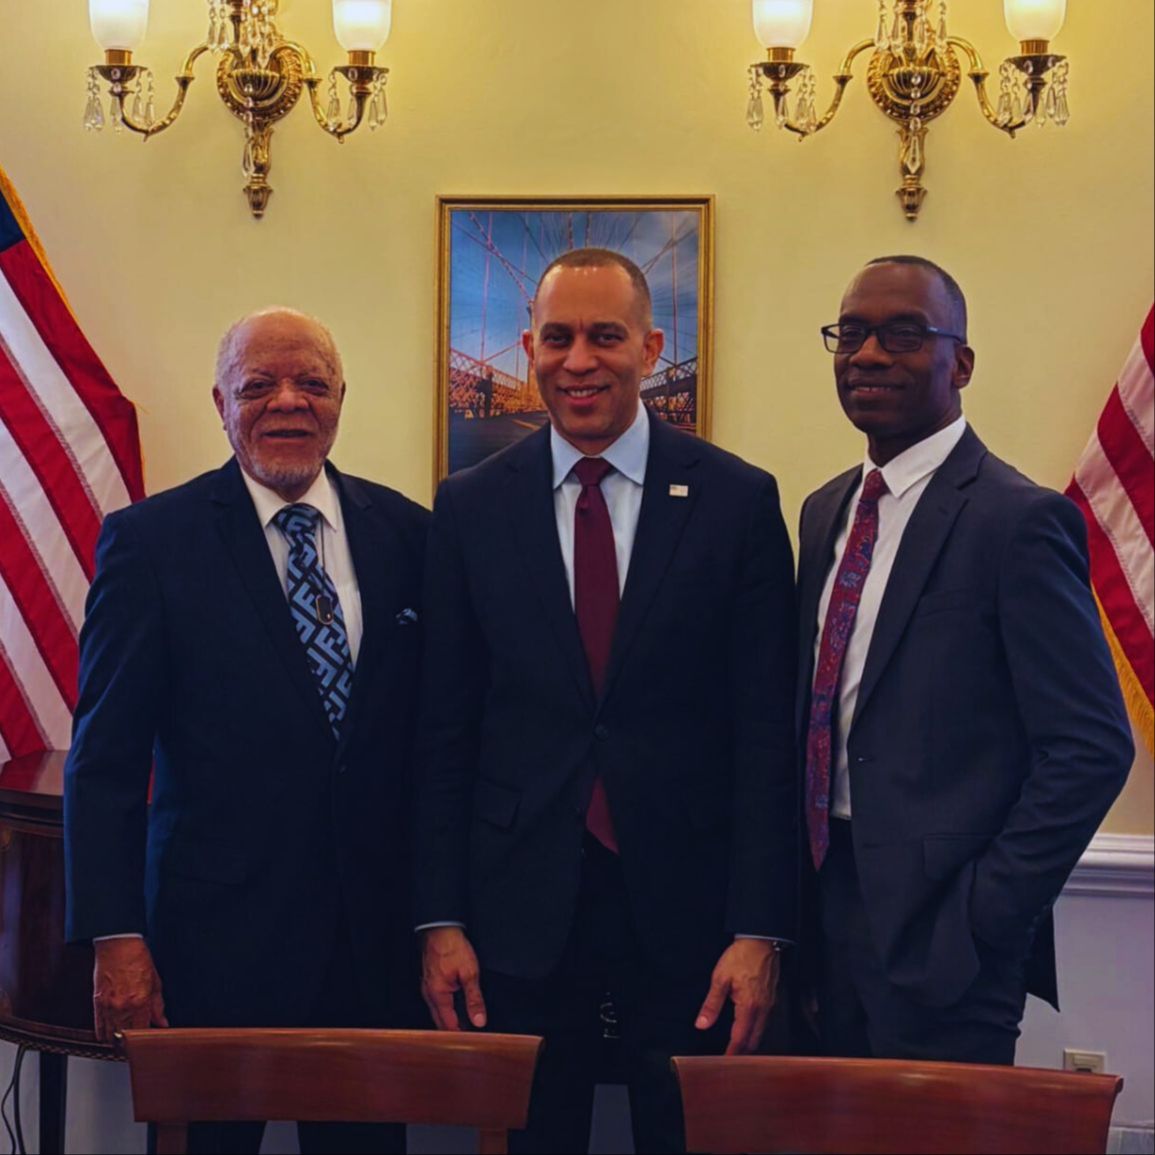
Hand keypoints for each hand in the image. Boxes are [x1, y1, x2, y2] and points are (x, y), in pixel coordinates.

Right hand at [92, 937, 167, 1042]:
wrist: (118, 945)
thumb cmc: (138, 958)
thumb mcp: (155, 981)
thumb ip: (158, 1005)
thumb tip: (162, 1022)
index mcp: (140, 1001)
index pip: (142, 1032)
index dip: (145, 1040)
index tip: (148, 1042)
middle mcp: (122, 1007)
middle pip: (125, 1038)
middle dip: (131, 1043)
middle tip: (137, 1043)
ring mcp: (107, 1006)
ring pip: (110, 1036)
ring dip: (118, 1040)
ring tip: (125, 1040)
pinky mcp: (96, 1003)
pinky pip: (98, 1028)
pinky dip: (104, 1034)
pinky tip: (111, 1034)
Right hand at [420, 927, 486, 1030]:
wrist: (441, 929)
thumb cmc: (453, 947)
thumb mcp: (470, 973)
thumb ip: (474, 998)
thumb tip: (479, 1019)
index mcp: (438, 995)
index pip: (448, 1025)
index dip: (460, 1034)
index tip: (471, 1041)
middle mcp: (429, 994)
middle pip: (440, 1021)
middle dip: (453, 1030)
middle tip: (468, 1036)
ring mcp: (427, 987)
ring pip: (437, 1012)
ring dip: (449, 1020)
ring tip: (464, 1025)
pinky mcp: (429, 981)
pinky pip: (436, 1002)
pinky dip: (445, 1009)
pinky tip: (454, 1008)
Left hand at [695, 939, 780, 1054]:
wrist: (761, 941)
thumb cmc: (740, 957)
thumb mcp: (720, 978)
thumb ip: (711, 1004)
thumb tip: (702, 1023)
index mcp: (749, 1007)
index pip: (740, 1039)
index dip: (731, 1053)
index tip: (724, 1064)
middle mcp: (762, 1010)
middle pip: (753, 1041)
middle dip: (741, 1053)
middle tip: (728, 1060)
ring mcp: (770, 1006)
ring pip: (761, 1034)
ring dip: (749, 1044)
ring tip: (736, 1049)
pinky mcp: (772, 1000)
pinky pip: (765, 1024)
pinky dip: (756, 1032)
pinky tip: (747, 1031)